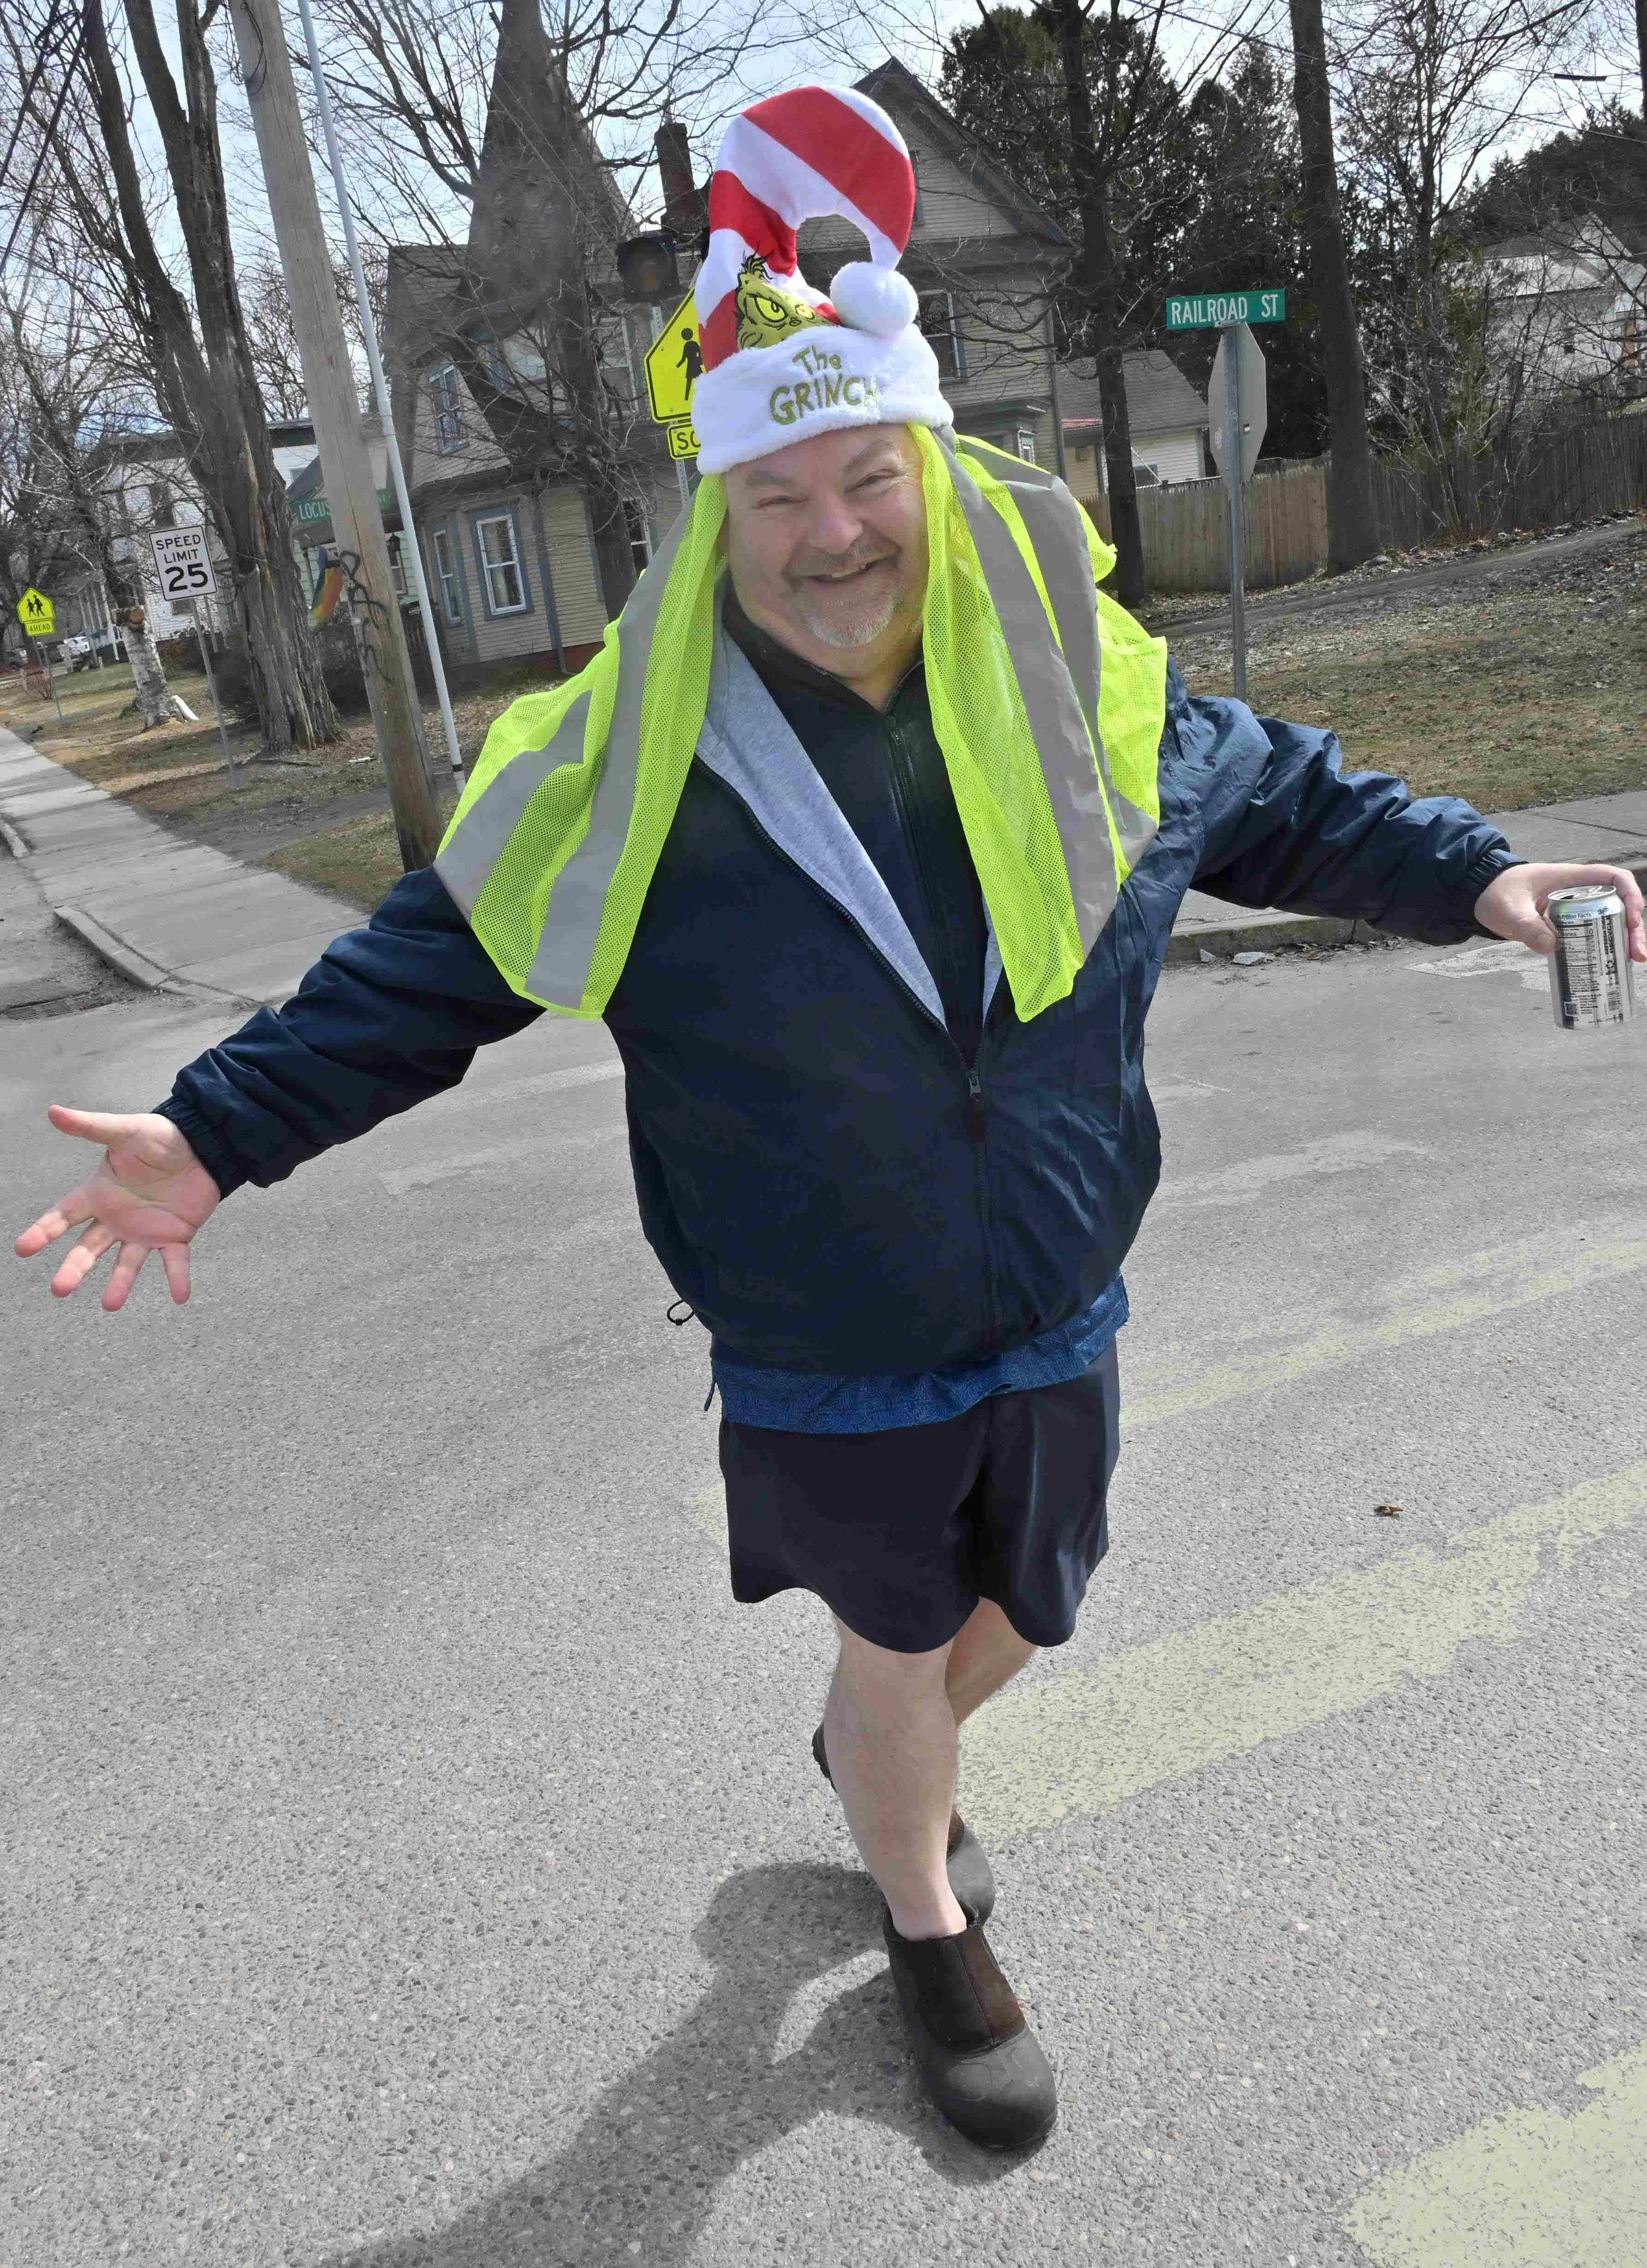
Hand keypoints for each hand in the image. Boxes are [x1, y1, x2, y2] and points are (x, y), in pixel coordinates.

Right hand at [14, 1107, 220, 1308]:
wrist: (202, 1144)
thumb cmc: (159, 1136)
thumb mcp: (124, 1131)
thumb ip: (90, 1127)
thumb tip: (52, 1111)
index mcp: (99, 1193)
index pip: (64, 1215)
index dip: (44, 1231)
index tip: (23, 1248)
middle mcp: (116, 1217)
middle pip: (88, 1247)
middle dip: (74, 1268)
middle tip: (60, 1289)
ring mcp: (145, 1230)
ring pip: (127, 1262)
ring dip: (119, 1284)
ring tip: (110, 1305)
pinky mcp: (175, 1236)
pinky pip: (175, 1262)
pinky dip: (178, 1278)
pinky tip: (181, 1297)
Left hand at [1473, 863, 1646, 961]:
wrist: (1481, 896)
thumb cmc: (1496, 894)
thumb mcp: (1508, 909)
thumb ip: (1526, 925)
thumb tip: (1552, 946)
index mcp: (1572, 877)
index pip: (1613, 877)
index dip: (1630, 895)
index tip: (1631, 920)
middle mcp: (1580, 892)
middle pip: (1619, 904)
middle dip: (1634, 928)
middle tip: (1637, 955)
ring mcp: (1576, 909)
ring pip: (1610, 920)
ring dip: (1624, 940)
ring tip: (1631, 963)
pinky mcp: (1568, 925)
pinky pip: (1593, 933)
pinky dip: (1604, 948)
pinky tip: (1610, 967)